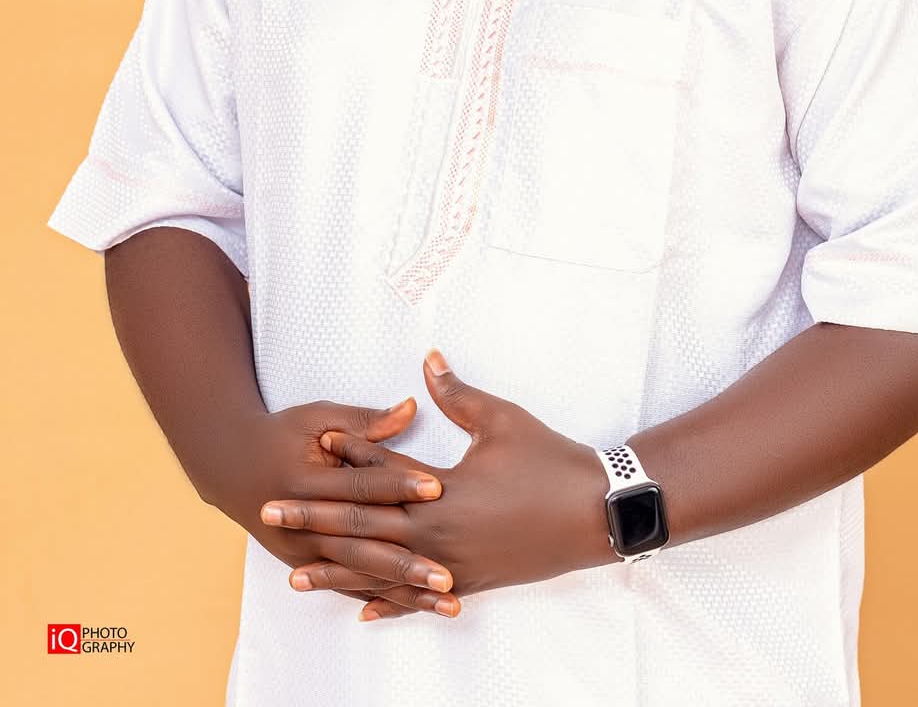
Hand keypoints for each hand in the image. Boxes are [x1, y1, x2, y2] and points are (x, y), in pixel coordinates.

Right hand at [211, 396, 462, 617]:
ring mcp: (304, 553)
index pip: (361, 486)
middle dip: (407, 562)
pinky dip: (385, 599)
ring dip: (404, 591)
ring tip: (446, 601)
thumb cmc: (281, 435)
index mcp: (305, 482)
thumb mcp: (317, 418)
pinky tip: (417, 607)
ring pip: (362, 577)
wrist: (232, 466)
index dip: (399, 484)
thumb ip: (364, 421)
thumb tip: (411, 409)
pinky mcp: (309, 566)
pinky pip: (352, 587)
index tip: (438, 486)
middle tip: (447, 573)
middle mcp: (303, 527)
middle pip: (363, 545)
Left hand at [278, 351, 614, 620]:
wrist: (594, 513)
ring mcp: (454, 564)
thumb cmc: (550, 461)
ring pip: (384, 572)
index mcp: (444, 492)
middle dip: (315, 521)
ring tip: (297, 574)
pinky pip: (420, 597)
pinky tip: (364, 610)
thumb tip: (428, 361)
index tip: (305, 453)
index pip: (380, 477)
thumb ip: (458, 394)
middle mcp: (440, 534)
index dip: (342, 462)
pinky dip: (390, 603)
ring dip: (338, 571)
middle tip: (270, 515)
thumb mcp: (502, 420)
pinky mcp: (470, 581)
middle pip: (365, 529)